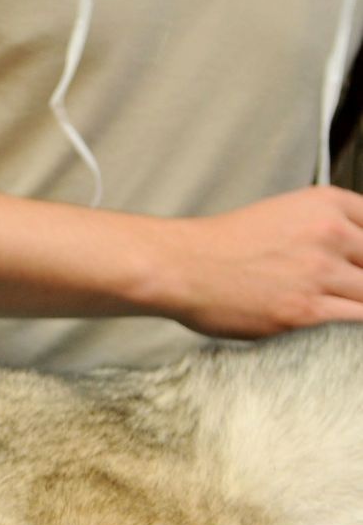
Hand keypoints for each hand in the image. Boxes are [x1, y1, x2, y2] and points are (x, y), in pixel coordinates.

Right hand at [156, 186, 362, 337]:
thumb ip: (323, 228)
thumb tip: (354, 255)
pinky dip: (352, 321)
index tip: (358, 261)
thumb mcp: (282, 214)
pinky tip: (328, 317)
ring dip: (357, 299)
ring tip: (329, 300)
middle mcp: (328, 233)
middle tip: (341, 283)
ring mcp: (319, 272)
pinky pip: (357, 319)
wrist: (180, 266)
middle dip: (362, 274)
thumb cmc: (222, 245)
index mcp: (324, 203)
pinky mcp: (307, 310)